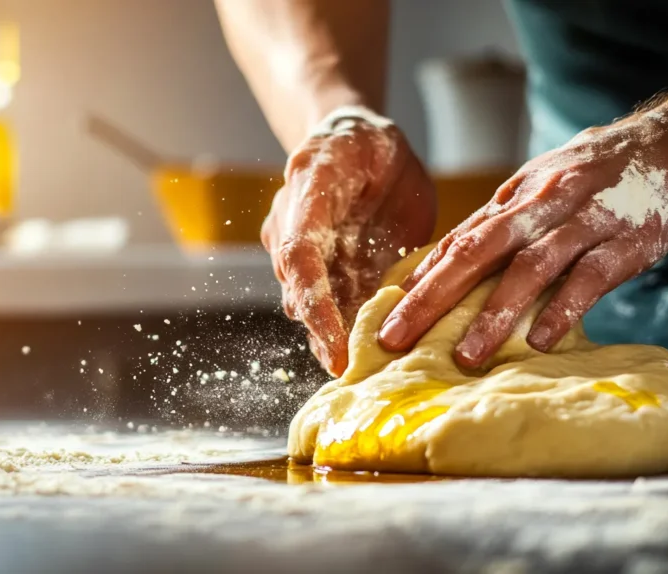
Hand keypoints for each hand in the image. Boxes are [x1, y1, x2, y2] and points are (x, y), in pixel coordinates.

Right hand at [264, 109, 436, 375]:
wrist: (356, 146)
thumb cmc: (364, 143)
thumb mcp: (374, 143)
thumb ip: (362, 178)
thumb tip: (369, 224)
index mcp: (303, 198)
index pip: (300, 257)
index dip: (315, 304)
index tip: (334, 342)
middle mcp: (294, 234)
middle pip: (301, 294)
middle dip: (324, 335)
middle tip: (351, 373)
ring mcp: (308, 258)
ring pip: (317, 308)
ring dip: (337, 339)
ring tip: (364, 374)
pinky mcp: (331, 274)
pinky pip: (340, 308)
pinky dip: (354, 333)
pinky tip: (374, 359)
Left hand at [377, 92, 667, 368]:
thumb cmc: (592, 177)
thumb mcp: (537, 189)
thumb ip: (496, 226)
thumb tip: (440, 267)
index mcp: (515, 198)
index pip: (459, 241)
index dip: (421, 278)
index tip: (387, 314)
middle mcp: (542, 206)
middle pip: (478, 251)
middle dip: (433, 297)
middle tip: (398, 337)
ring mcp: (584, 222)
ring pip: (531, 267)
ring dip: (494, 312)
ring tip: (465, 355)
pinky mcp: (627, 242)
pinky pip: (591, 278)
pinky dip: (564, 309)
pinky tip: (539, 341)